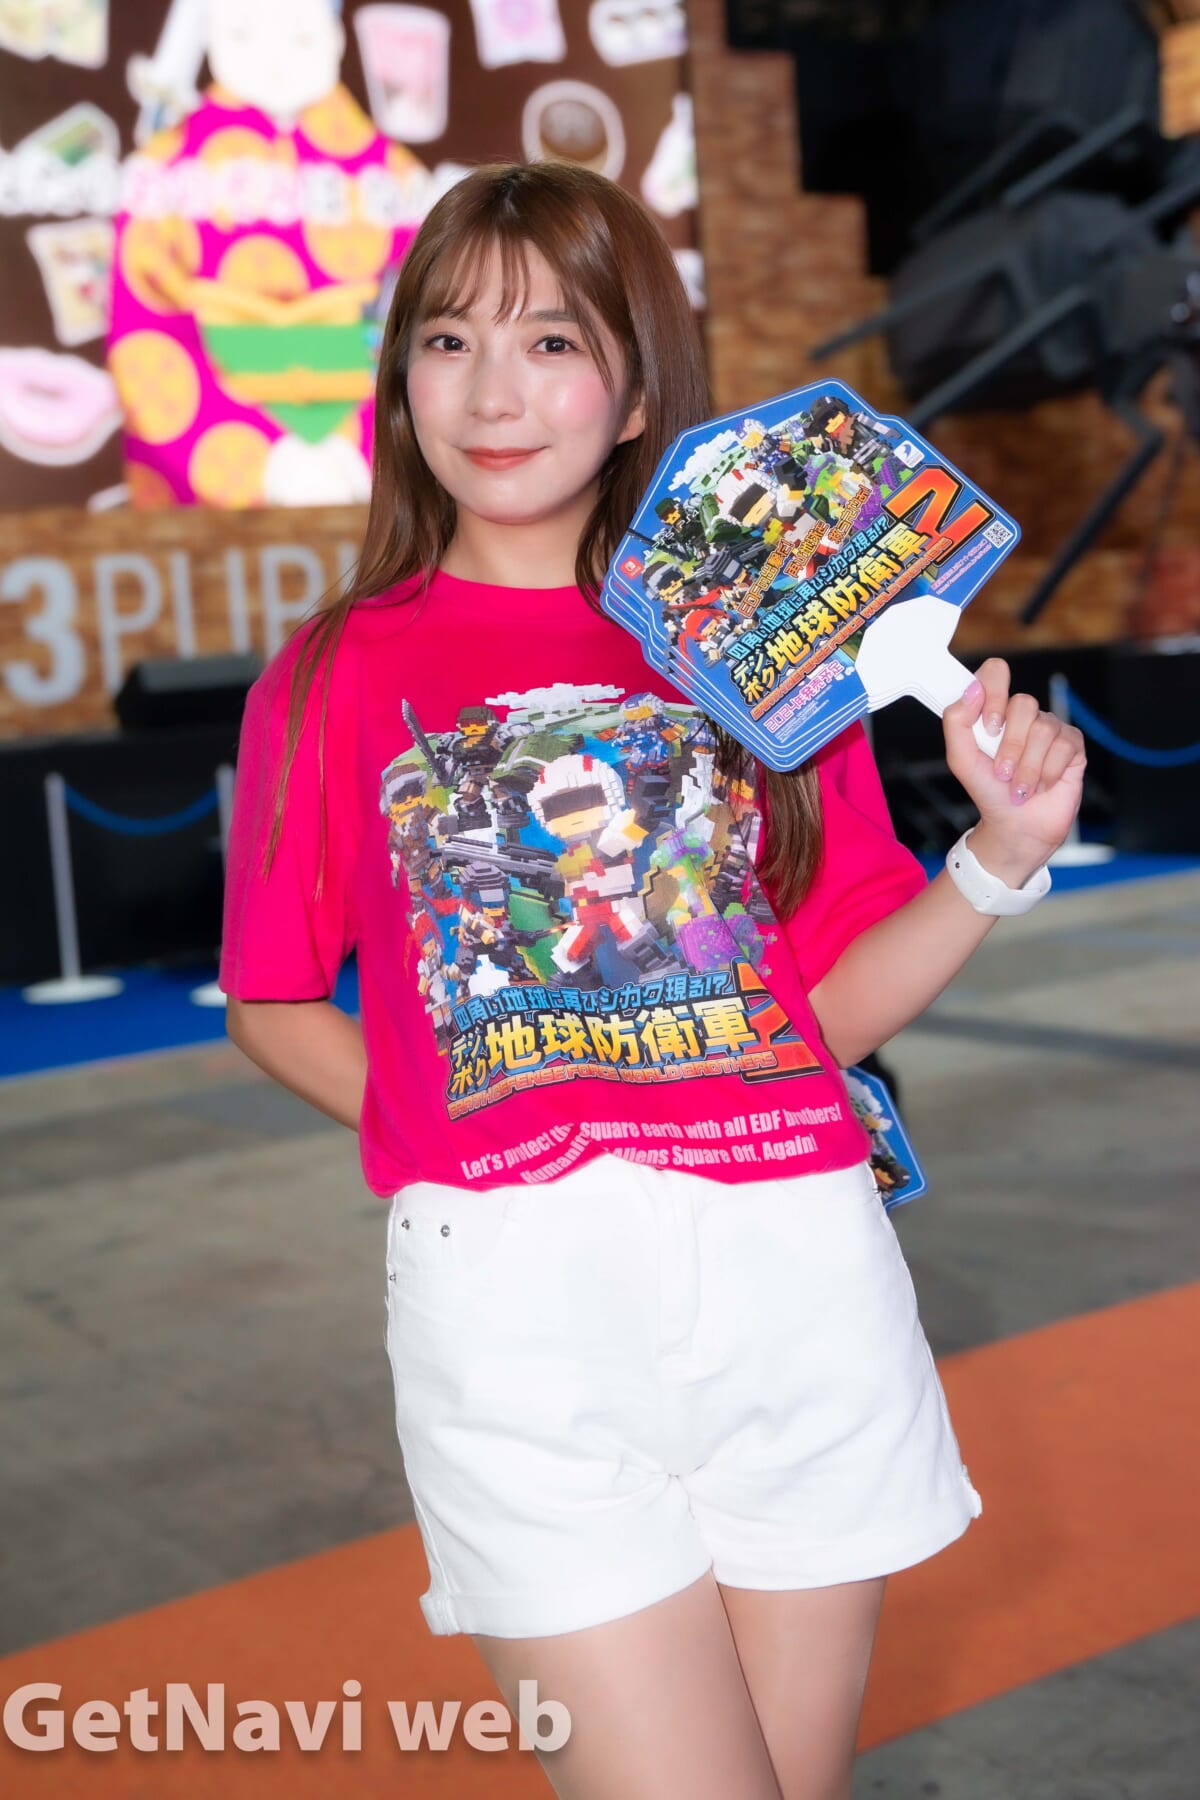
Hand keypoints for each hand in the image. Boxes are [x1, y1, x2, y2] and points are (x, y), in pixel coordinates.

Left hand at [941, 657, 1086, 873]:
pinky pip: (1064, 746)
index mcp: (996, 711)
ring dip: (1028, 768)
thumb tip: (972, 689)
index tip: (988, 728)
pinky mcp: (1073, 745)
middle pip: (1023, 703)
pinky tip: (1042, 785)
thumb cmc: (989, 791)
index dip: (993, 693)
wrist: (1016, 825)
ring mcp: (1051, 728)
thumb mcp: (961, 759)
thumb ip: (957, 722)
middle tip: (1002, 773)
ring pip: (1043, 729)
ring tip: (1020, 788)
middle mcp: (1024, 715)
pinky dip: (1048, 773)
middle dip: (1011, 746)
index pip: (996, 673)